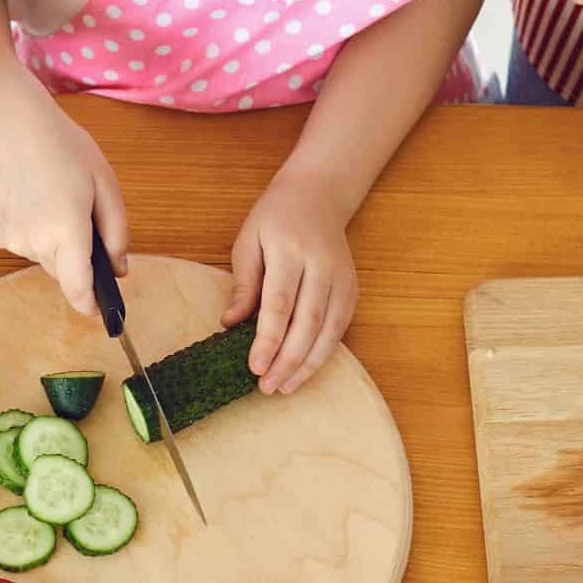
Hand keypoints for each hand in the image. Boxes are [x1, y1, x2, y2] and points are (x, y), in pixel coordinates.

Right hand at [0, 74, 128, 317]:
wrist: (9, 125)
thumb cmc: (63, 148)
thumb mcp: (105, 183)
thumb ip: (116, 231)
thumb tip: (120, 269)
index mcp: (67, 229)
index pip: (78, 287)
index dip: (91, 304)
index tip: (101, 312)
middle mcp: (35, 241)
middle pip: (63, 270)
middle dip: (76, 256)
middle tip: (77, 216)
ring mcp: (9, 239)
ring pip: (42, 257)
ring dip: (52, 242)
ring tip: (50, 201)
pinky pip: (21, 245)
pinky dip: (30, 232)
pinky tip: (28, 201)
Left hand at [223, 169, 357, 394]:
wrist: (318, 195)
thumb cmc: (275, 218)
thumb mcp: (248, 241)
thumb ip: (243, 284)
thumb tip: (230, 324)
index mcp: (289, 249)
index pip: (280, 304)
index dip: (268, 340)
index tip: (255, 367)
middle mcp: (321, 265)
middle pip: (307, 322)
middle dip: (288, 360)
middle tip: (267, 386)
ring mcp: (341, 277)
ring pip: (329, 330)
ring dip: (308, 364)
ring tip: (285, 386)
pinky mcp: (352, 288)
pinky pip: (340, 327)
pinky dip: (324, 352)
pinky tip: (306, 369)